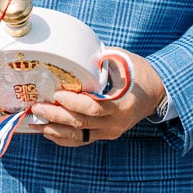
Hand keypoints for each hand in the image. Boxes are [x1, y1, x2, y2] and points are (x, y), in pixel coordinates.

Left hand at [30, 50, 165, 146]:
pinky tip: (48, 131)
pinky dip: (64, 137)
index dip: (74, 104)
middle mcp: (116, 123)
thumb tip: (73, 53)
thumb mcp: (124, 61)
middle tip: (36, 108)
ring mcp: (110, 131)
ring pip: (79, 135)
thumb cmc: (139, 73)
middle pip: (82, 124)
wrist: (158, 93)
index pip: (95, 108)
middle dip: (56, 116)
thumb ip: (100, 60)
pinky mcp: (105, 134)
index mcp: (122, 105)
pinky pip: (82, 139)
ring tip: (35, 123)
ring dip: (55, 130)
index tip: (57, 94)